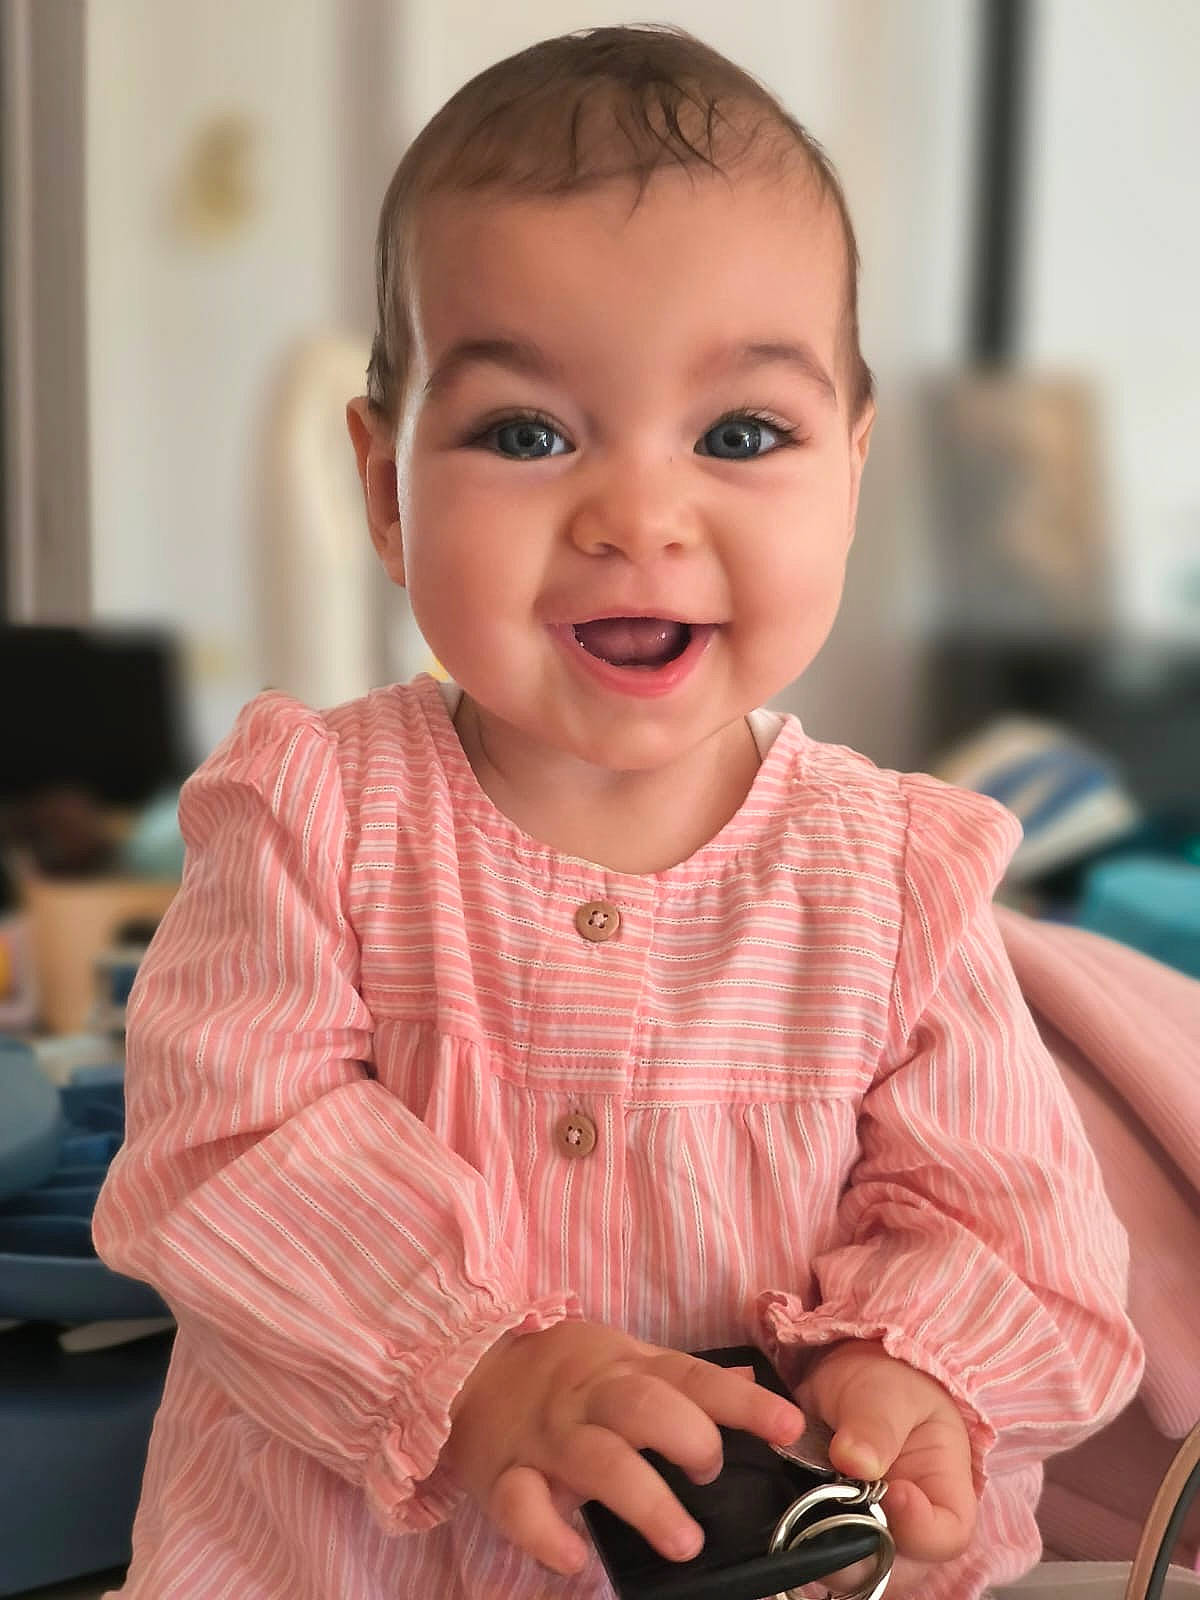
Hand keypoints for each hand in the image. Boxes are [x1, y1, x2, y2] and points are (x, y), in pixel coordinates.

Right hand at [444, 1320, 805, 1575]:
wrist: (467, 1369)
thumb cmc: (564, 1374)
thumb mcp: (627, 1361)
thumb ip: (687, 1381)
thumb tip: (757, 1391)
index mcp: (624, 1367)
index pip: (692, 1378)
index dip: (742, 1405)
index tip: (789, 1429)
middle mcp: (589, 1399)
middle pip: (644, 1407)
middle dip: (689, 1439)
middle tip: (710, 1476)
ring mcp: (546, 1437)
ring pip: (596, 1460)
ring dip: (644, 1500)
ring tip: (683, 1543)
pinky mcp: (503, 1476)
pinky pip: (522, 1506)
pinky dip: (548, 1534)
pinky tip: (575, 1558)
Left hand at [794, 1341, 977, 1598]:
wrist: (851, 1377)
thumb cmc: (887, 1382)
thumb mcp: (886, 1391)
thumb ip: (875, 1424)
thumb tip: (854, 1460)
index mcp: (944, 1493)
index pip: (947, 1536)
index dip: (919, 1528)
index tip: (891, 1491)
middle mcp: (912, 1529)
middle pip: (895, 1567)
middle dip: (857, 1546)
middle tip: (825, 1505)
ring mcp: (872, 1535)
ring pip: (851, 1569)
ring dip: (822, 1542)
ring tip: (801, 1499)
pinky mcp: (833, 1532)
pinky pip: (817, 1552)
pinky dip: (798, 1533)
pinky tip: (786, 1502)